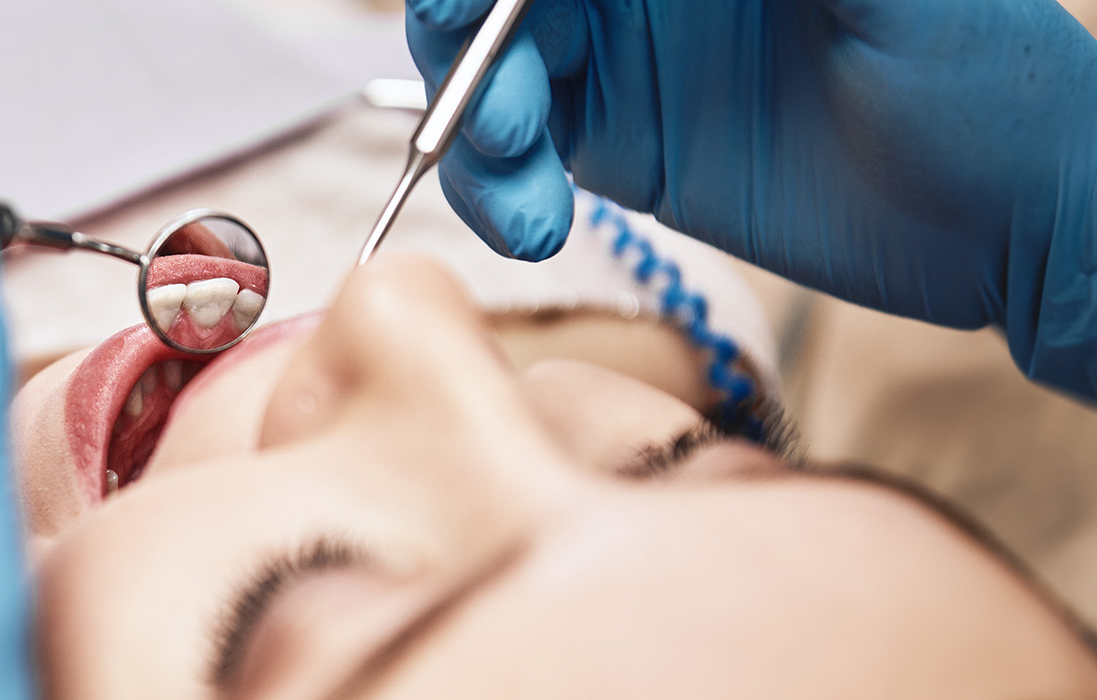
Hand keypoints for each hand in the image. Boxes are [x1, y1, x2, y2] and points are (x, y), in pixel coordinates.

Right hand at [406, 0, 1096, 395]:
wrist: (1010, 219)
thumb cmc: (981, 74)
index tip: (477, 14)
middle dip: (464, 40)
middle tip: (490, 112)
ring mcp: (618, 58)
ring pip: (486, 72)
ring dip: (471, 129)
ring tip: (521, 190)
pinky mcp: (611, 146)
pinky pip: (513, 157)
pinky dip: (496, 191)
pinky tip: (531, 227)